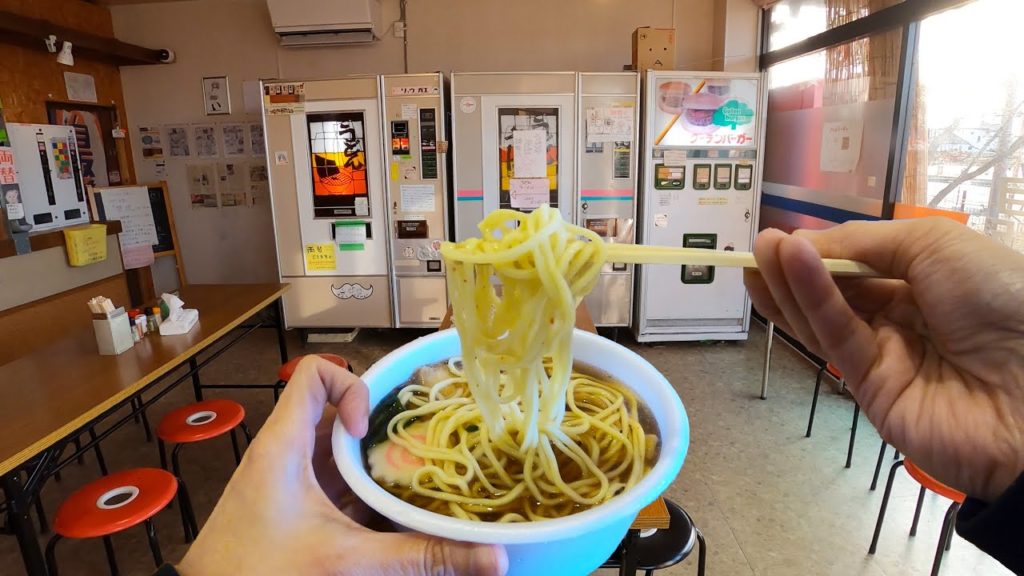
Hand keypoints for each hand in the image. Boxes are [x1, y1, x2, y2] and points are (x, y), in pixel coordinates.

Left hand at [178, 356, 507, 574]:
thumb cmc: (261, 574)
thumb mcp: (348, 561)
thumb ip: (420, 557)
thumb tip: (495, 559)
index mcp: (284, 444)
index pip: (315, 373)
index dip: (352, 387)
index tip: (371, 432)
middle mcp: (283, 453)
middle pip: (337, 413)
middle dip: (382, 431)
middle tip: (419, 454)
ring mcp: (286, 482)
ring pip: (338, 453)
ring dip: (375, 465)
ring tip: (415, 481)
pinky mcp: (290, 508)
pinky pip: (333, 484)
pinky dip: (362, 492)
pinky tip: (390, 516)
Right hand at [745, 218, 1023, 501]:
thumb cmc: (999, 295)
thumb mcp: (934, 245)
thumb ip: (863, 242)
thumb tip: (803, 246)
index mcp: (925, 281)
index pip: (857, 264)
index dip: (819, 250)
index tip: (783, 237)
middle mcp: (901, 318)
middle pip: (833, 292)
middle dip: (793, 267)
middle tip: (757, 246)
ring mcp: (884, 356)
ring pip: (825, 317)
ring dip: (790, 284)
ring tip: (758, 253)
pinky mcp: (869, 390)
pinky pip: (837, 338)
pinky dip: (812, 301)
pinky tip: (791, 269)